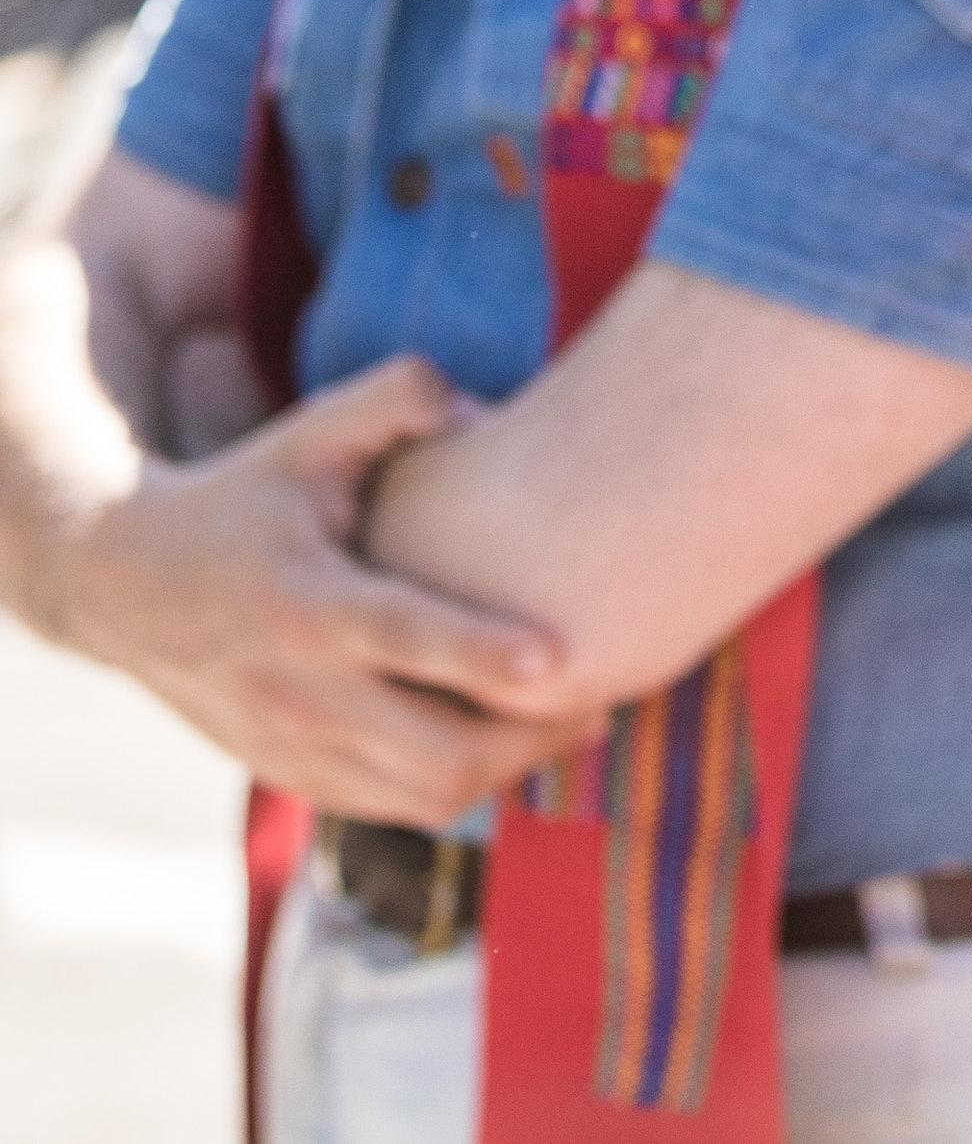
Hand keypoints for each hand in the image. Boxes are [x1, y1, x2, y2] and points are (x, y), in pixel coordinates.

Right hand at [52, 355, 600, 825]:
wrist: (128, 587)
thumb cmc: (246, 495)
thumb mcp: (310, 433)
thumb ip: (401, 398)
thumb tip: (489, 410)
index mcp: (304, 599)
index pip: (399, 634)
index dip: (478, 651)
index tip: (557, 657)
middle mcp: (297, 688)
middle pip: (431, 750)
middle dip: (529, 740)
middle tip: (607, 706)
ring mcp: (292, 746)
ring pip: (421, 796)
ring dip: (508, 772)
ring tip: (577, 728)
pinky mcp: (293, 777)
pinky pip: (394, 809)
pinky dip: (460, 789)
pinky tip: (509, 747)